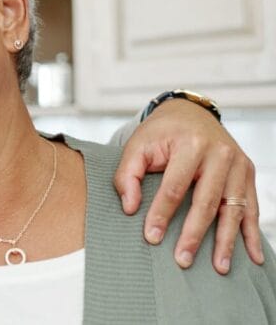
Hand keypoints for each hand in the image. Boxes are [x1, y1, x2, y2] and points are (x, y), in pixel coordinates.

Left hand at [114, 98, 263, 273]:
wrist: (191, 113)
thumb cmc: (162, 132)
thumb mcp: (138, 145)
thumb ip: (128, 174)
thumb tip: (130, 207)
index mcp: (191, 145)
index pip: (175, 187)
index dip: (162, 214)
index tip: (152, 237)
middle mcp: (220, 154)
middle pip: (207, 202)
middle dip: (194, 234)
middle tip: (183, 260)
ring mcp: (238, 165)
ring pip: (233, 209)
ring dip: (227, 241)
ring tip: (219, 267)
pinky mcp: (247, 173)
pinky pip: (251, 208)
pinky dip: (251, 233)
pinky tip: (253, 256)